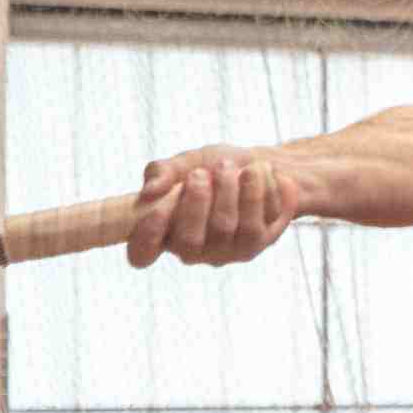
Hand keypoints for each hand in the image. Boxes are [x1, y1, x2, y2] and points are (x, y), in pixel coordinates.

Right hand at [128, 146, 303, 269]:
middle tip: (215, 168)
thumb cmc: (214, 166)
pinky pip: (269, 222)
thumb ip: (164, 171)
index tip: (156, 207)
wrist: (259, 163)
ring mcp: (232, 250)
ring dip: (245, 193)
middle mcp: (197, 251)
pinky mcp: (265, 241)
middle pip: (194, 238)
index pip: (142, 251)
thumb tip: (151, 191)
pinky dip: (270, 191)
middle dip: (206, 197)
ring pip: (239, 230)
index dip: (146, 236)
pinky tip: (268, 174)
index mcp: (167, 232)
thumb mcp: (187, 161)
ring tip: (249, 168)